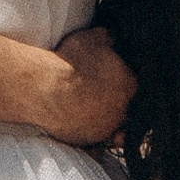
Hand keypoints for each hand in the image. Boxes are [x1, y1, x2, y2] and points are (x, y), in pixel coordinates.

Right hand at [0, 25, 135, 145]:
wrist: (47, 88)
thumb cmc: (70, 61)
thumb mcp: (92, 38)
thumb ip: (107, 38)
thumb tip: (112, 38)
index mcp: (129, 84)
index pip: (133, 84)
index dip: (121, 81)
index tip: (110, 78)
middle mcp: (123, 110)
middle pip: (126, 108)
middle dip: (115, 102)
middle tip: (98, 94)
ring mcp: (106, 128)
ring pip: (112, 127)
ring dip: (105, 120)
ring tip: (90, 112)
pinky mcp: (89, 141)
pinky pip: (95, 142)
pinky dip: (91, 135)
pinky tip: (83, 127)